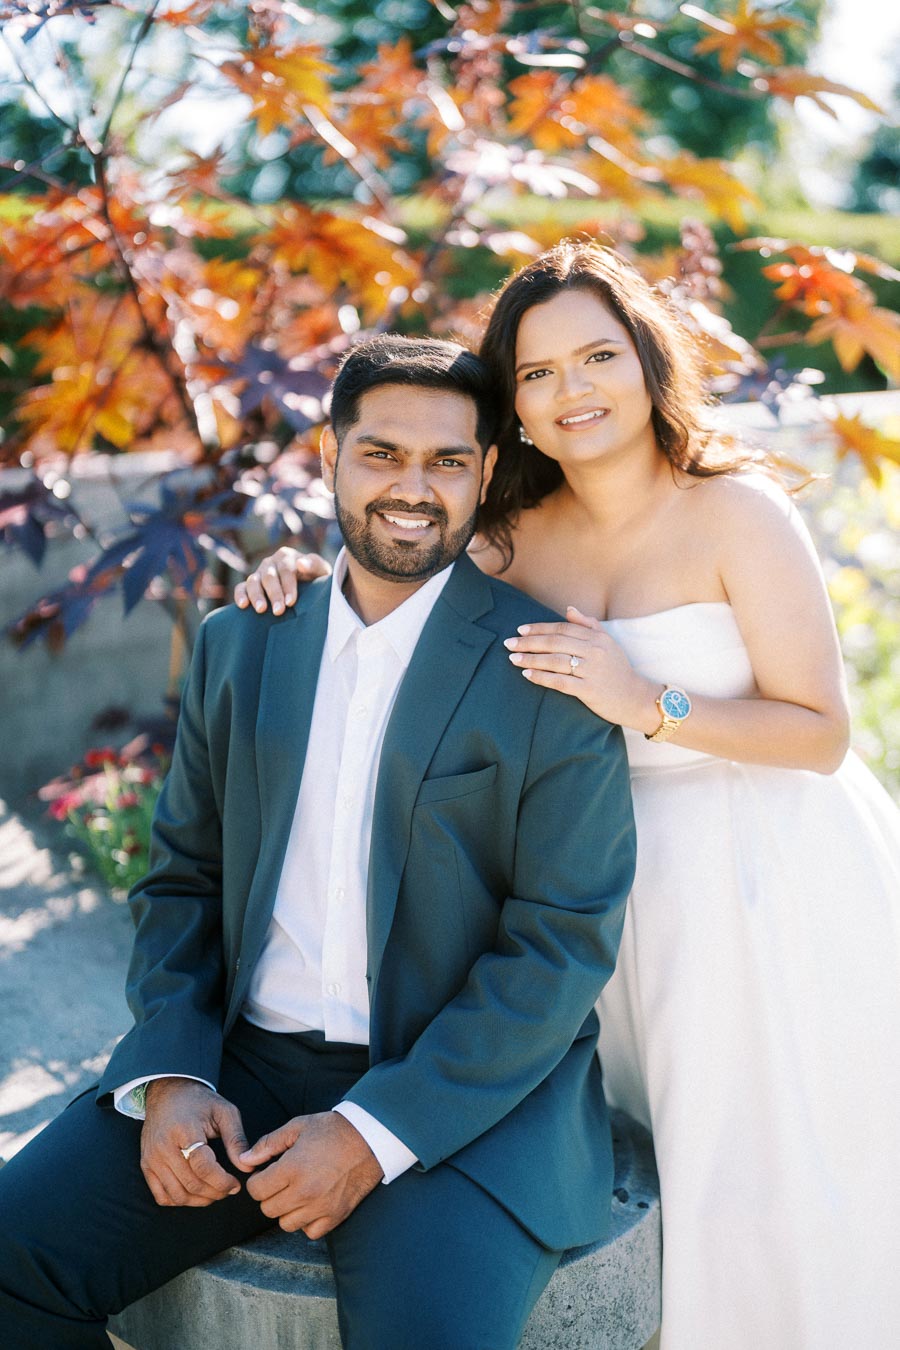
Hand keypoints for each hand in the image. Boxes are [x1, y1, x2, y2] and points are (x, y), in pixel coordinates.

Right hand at [140, 1078, 248, 1208]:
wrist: (167, 1093)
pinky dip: (180, 1200)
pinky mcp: (146, 1166)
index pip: (203, 1166)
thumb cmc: (199, 1101)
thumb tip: (247, 1166)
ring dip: (200, 1200)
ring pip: (177, 1195)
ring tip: (215, 1192)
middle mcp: (163, 1147)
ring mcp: (151, 1159)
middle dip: (215, 1192)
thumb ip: (236, 1139)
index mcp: (184, 1130)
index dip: (222, 1181)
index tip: (236, 1184)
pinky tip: (195, 1193)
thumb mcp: (224, 1111)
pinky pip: (162, 1196)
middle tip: (229, 1189)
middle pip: (191, 1183)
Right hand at [234, 549, 330, 614]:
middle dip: (274, 594)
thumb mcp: (321, 571)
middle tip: (279, 611)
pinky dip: (240, 595)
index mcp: (286, 556)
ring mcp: (259, 573)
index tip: (291, 602)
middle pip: (269, 576)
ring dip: (256, 596)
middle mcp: (270, 563)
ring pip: (253, 581)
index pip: (285, 569)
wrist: (308, 585)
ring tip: (261, 610)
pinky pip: (241, 588)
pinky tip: (242, 605)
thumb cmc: (315, 578)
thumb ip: (314, 565)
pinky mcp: (250, 585)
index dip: (288, 585)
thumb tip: (301, 563)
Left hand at [241, 1112, 382, 1238]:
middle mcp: (304, 1192)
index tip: (266, 1173)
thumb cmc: (333, 1130)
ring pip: (286, 1224)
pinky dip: (307, 1222)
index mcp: (292, 1169)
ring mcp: (320, 1207)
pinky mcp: (336, 1216)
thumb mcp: (298, 1127)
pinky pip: (310, 1232)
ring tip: (296, 1192)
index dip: (257, 1180)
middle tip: (281, 1181)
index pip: (256, 1190)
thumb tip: (244, 1159)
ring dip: (287, 1210)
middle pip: (268, 1209)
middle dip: (269, 1195)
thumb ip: (268, 1144)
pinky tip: (311, 1204)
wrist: (370, 1139)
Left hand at [504, 605, 659, 730]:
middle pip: (555, 642)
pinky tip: (527, 675)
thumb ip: (588, 625)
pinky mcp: (589, 690)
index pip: (563, 628)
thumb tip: (568, 609)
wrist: (635, 697)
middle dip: (529, 642)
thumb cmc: (617, 669)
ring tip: (513, 659)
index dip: (540, 628)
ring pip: (555, 661)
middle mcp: (594, 651)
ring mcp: (591, 671)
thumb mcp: (607, 642)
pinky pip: (560, 681)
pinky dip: (542, 677)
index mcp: (597, 638)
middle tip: (509, 643)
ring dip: (531, 659)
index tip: (521, 630)